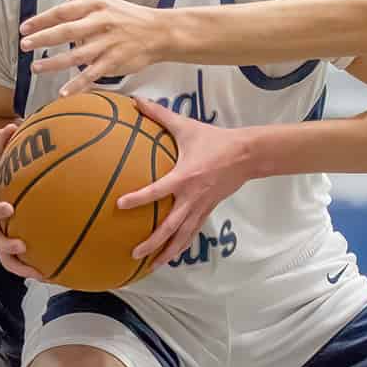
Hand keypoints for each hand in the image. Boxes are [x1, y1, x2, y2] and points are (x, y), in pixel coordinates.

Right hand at [0, 128, 42, 279]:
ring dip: (21, 267)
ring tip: (40, 274)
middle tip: (22, 246)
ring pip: (5, 258)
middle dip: (6, 246)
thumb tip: (13, 124)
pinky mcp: (9, 247)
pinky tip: (53, 274)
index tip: (10, 208)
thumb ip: (2, 143)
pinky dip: (32, 268)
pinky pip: (19, 261)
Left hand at [20, 0, 175, 93]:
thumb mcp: (106, 2)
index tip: (24, 28)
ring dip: (54, 63)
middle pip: (66, 31)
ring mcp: (108, 43)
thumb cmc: (128, 17)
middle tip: (24, 45)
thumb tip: (55, 13)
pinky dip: (78, 85)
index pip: (63, 11)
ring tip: (35, 68)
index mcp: (96, 6)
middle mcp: (101, 22)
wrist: (159, 32)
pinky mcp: (115, 61)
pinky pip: (93, 75)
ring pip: (76, 55)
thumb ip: (81, 6)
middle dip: (43, 38)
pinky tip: (63, 92)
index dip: (42, 20)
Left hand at [118, 97, 251, 266]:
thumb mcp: (186, 126)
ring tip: (151, 266)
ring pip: (183, 236)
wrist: (246, 154)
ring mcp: (201, 207)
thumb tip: (135, 101)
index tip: (120, 205)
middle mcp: (192, 197)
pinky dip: (181, 246)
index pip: (157, 191)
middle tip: (134, 252)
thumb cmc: (214, 139)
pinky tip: (171, 256)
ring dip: (167, 252)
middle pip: (170, 226)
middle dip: (153, 241)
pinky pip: (192, 232)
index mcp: (184, 177)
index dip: (139, 198)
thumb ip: (159, 114)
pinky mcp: (208, 211)